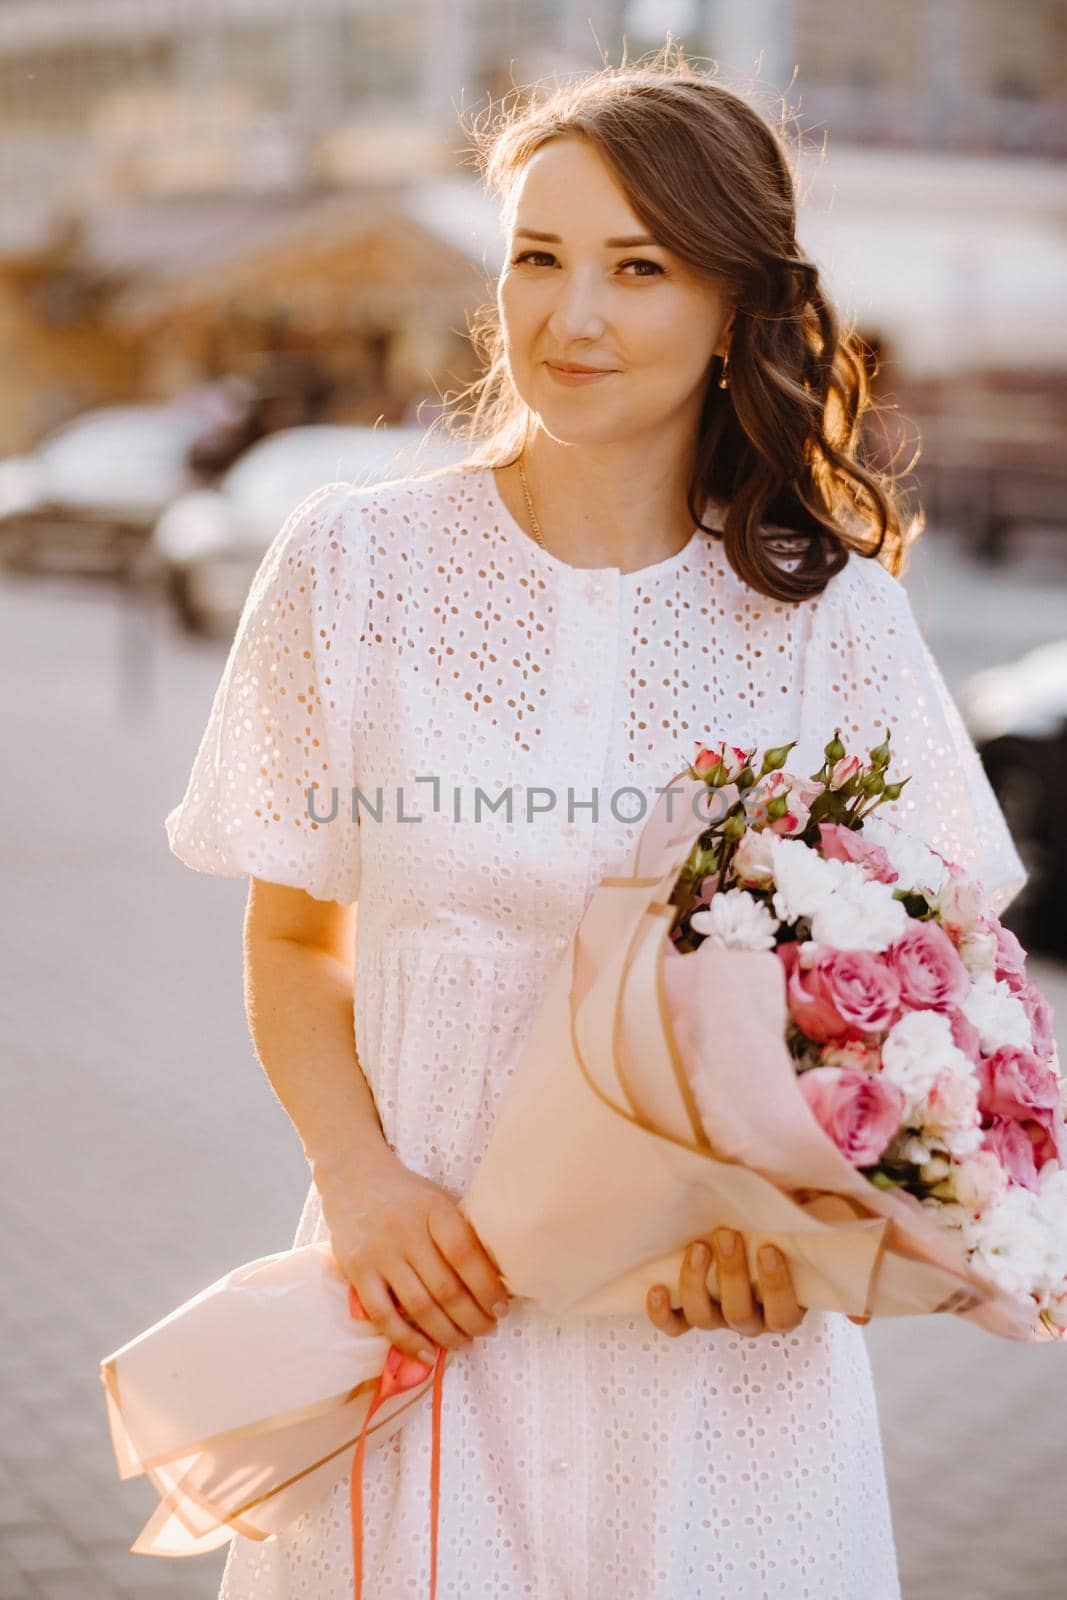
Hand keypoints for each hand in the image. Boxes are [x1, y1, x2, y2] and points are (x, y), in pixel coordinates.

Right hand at [315, 1147, 512, 1364]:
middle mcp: (406, 1232)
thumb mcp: (440, 1200)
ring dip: (446, 1333)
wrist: (353, 1177)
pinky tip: (427, 1354)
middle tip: (488, 1330)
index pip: (466, 1255)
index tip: (502, 1308)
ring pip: (418, 1307)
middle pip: (445, 1288)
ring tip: (465, 1343)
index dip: (487, 1287)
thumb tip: (499, 1277)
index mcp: (434, 1210)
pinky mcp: (357, 1272)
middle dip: (472, 1318)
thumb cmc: (408, 1195)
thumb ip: (463, 1232)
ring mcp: (379, 1254)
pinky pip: (383, 1316)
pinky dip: (407, 1341)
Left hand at [646, 1229, 871, 1337]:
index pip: (784, 1313)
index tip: (768, 1247)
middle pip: (739, 1315)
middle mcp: (753, 1317)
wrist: (756, 1216)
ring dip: (696, 1286)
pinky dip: (663, 1313)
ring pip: (704, 1319)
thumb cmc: (795, 1221)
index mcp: (788, 1306)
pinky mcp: (689, 1310)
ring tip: (697, 1247)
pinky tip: (657, 1288)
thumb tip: (863, 1317)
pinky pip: (674, 1326)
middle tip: (725, 1233)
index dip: (776, 1286)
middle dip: (731, 1276)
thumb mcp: (826, 1229)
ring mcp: (718, 1315)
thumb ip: (851, 1258)